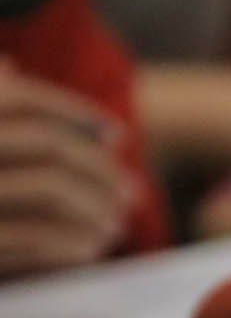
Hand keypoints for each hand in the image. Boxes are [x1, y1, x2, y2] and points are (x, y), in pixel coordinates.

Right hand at [0, 67, 134, 276]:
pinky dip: (73, 242)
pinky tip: (90, 250)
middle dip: (98, 167)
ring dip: (96, 205)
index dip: (74, 112)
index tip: (115, 134)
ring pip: (51, 188)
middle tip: (131, 190)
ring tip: (116, 224)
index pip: (18, 98)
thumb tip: (7, 67)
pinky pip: (38, 237)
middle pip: (46, 144)